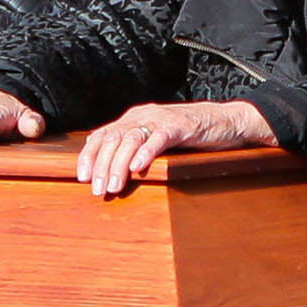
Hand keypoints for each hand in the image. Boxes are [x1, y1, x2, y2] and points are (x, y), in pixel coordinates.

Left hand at [74, 98, 274, 195]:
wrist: (224, 122)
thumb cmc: (188, 136)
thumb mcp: (155, 141)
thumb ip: (134, 150)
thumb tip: (110, 172)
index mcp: (132, 119)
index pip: (101, 136)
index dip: (89, 156)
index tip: (82, 178)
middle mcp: (142, 115)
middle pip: (112, 139)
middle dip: (102, 166)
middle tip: (98, 190)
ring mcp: (160, 119)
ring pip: (131, 140)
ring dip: (119, 164)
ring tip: (115, 186)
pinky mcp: (180, 125)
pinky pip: (158, 138)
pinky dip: (146, 152)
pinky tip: (138, 167)